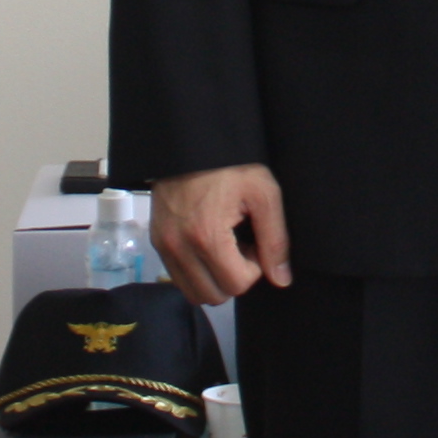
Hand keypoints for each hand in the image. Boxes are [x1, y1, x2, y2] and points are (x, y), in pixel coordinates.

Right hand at [151, 164, 291, 303]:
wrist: (189, 142)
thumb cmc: (230, 165)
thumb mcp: (263, 194)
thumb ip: (275, 240)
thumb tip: (281, 279)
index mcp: (206, 237)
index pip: (236, 284)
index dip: (254, 268)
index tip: (254, 242)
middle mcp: (179, 247)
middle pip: (213, 296)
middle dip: (233, 278)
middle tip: (240, 247)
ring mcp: (164, 246)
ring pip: (193, 293)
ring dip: (213, 279)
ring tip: (224, 247)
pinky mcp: (156, 242)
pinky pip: (178, 277)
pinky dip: (196, 271)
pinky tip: (207, 245)